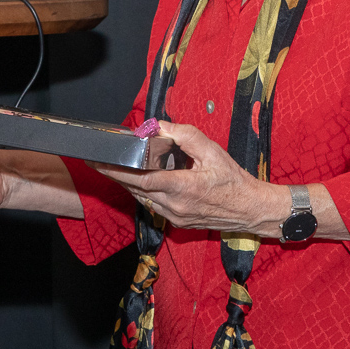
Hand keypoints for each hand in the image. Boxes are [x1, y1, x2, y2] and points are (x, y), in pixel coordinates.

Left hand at [94, 121, 280, 235]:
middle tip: (98, 161)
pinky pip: (153, 206)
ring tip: (115, 167)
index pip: (141, 180)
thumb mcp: (213, 152)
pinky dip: (144, 192)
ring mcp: (175, 217)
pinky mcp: (177, 222)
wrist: (251, 210)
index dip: (117, 171)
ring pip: (142, 199)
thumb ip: (185, 136)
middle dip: (116, 175)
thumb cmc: (234, 180)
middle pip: (136, 190)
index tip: (100, 162)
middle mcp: (175, 206)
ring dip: (129, 184)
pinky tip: (141, 180)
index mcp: (183, 187)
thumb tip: (160, 126)